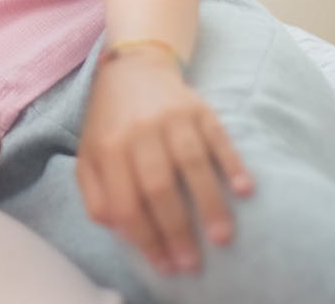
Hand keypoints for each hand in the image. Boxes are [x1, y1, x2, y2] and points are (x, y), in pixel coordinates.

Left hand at [76, 50, 253, 274]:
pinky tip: (244, 191)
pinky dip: (233, 165)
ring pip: (192, 165)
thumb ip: (96, 195)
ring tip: (221, 239)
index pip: (126, 204)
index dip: (144, 240)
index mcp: (109, 148)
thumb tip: (120, 231)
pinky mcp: (199, 109)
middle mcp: (139, 132)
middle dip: (177, 231)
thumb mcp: (89, 155)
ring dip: (209, 205)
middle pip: (159, 188)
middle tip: (193, 264)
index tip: (165, 266)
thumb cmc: (111, 123)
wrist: (132, 67)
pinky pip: (219, 139)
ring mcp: (171, 118)